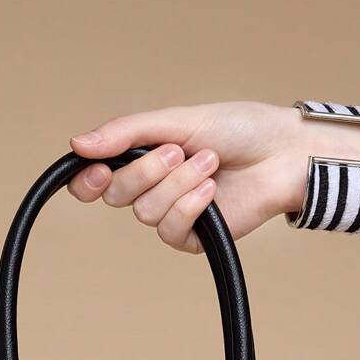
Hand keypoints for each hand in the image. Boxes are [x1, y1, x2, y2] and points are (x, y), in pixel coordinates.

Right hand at [68, 102, 306, 252]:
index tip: (97, 170)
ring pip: (145, 213)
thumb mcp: (175, 121)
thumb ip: (126, 134)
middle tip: (179, 151)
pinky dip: (190, 206)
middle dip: (147, 171)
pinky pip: (171, 231)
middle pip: (117, 196)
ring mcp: (172, 216)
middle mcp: (152, 190)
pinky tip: (212, 190)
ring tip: (210, 163)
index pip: (94, 182)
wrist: (282, 154)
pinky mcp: (194, 239)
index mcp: (142, 160)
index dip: (87, 181)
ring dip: (178, 183)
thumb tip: (77, 144)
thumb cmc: (237, 129)